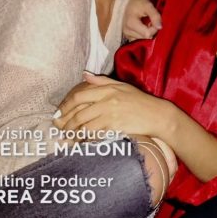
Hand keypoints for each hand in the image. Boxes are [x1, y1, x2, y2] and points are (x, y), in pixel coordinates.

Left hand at [54, 73, 168, 137]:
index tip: (58, 114)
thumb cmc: (140, 101)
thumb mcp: (122, 86)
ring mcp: (111, 114)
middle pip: (78, 112)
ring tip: (67, 139)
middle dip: (66, 123)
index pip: (79, 96)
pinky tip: (81, 143)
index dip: (65, 106)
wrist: (157, 115)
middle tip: (59, 129)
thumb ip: (102, 81)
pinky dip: (85, 139)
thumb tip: (84, 75)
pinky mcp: (115, 127)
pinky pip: (94, 134)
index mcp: (108, 89)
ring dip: (73, 134)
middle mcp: (107, 100)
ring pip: (84, 125)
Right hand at [123, 0, 160, 40]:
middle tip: (151, 21)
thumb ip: (155, 16)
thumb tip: (160, 27)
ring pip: (142, 40)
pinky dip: (142, 35)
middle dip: (151, 31)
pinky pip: (137, 40)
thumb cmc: (137, 2)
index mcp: (131, 24)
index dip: (154, 28)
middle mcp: (127, 31)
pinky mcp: (127, 35)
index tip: (154, 21)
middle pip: (145, 38)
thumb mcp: (148, 5)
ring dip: (147, 33)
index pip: (148, 34)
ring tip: (146, 23)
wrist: (126, 0)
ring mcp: (126, 34)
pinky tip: (143, 27)